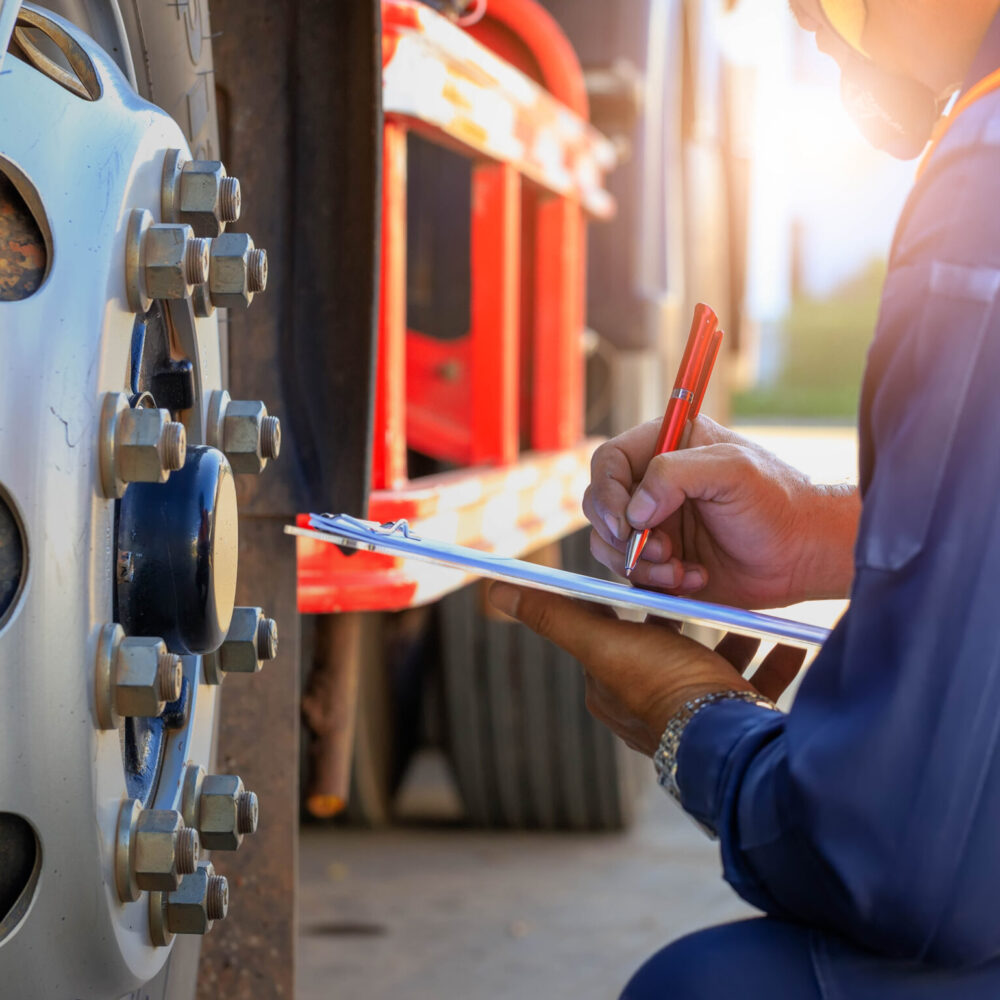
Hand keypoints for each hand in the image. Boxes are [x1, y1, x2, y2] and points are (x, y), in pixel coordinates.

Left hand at [487, 583, 804, 755]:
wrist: (727, 742)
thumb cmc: (661, 687)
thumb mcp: (603, 641)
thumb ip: (553, 615)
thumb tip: (495, 590)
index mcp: (613, 685)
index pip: (618, 627)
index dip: (636, 595)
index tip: (657, 567)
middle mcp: (649, 703)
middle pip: (669, 643)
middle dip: (691, 613)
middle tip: (710, 581)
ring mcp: (694, 716)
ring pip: (714, 663)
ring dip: (735, 635)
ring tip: (754, 609)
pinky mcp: (734, 723)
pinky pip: (753, 685)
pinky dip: (770, 660)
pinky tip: (790, 641)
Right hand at [583, 415, 858, 608]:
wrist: (803, 555)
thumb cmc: (777, 502)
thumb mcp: (732, 470)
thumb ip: (675, 474)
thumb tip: (634, 509)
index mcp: (666, 446)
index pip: (608, 462)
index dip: (607, 492)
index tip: (626, 523)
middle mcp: (652, 484)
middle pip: (599, 505)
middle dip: (621, 535)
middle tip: (660, 549)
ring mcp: (653, 524)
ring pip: (609, 545)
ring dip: (639, 564)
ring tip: (680, 569)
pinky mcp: (659, 561)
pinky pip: (632, 575)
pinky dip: (657, 583)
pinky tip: (695, 578)